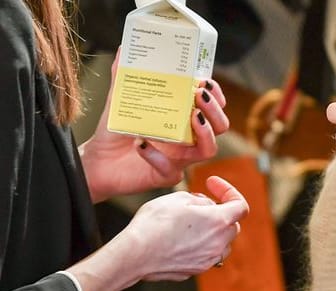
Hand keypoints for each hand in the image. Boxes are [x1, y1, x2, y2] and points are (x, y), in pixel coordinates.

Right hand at [68, 176, 248, 290]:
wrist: (135, 254)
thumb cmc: (154, 223)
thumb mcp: (179, 198)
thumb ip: (200, 200)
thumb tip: (205, 206)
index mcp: (219, 222)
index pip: (241, 206)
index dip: (229, 191)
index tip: (212, 184)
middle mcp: (219, 243)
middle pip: (231, 225)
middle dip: (219, 211)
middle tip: (196, 203)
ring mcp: (208, 259)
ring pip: (221, 242)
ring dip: (212, 230)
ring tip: (190, 222)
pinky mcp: (195, 270)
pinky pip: (205, 254)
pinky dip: (200, 244)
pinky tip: (180, 238)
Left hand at [80, 50, 228, 202]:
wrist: (95, 164)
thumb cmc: (112, 134)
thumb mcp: (119, 102)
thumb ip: (123, 78)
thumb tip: (125, 50)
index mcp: (182, 120)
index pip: (213, 108)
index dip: (217, 97)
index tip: (205, 83)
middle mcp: (187, 140)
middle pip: (220, 128)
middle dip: (215, 111)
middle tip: (199, 96)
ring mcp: (180, 160)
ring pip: (208, 150)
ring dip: (205, 133)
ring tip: (191, 117)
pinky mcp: (166, 177)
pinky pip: (171, 170)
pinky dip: (157, 156)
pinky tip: (140, 144)